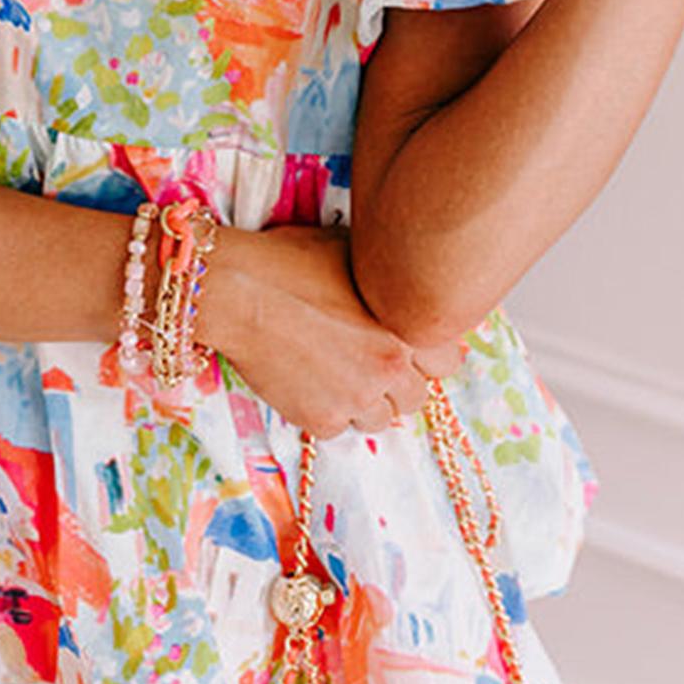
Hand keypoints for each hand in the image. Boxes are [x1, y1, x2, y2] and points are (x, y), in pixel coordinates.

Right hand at [199, 223, 466, 438]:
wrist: (236, 289)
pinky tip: (307, 380)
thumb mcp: (354, 255)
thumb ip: (391, 281)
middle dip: (395, 382)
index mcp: (406, 326)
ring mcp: (355, 398)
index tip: (406, 348)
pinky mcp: (320, 419)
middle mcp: (390, 367)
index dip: (425, 354)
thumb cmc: (290, 260)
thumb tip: (406, 283)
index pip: (447, 361)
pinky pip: (337, 428)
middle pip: (415, 397)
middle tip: (365, 362)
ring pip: (379, 420)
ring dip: (364, 402)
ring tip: (335, 373)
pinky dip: (326, 411)